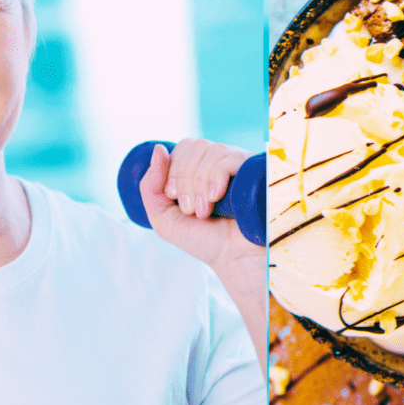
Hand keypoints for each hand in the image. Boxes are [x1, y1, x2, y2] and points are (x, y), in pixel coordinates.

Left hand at [138, 139, 266, 372]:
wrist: (234, 258)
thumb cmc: (203, 240)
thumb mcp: (164, 218)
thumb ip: (150, 187)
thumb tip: (158, 148)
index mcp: (200, 167)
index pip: (182, 147)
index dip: (173, 169)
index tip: (174, 198)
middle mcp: (220, 160)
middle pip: (194, 146)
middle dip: (184, 178)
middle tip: (190, 209)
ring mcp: (238, 163)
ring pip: (210, 151)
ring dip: (199, 183)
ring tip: (205, 211)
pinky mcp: (253, 170)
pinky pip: (228, 159)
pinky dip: (215, 177)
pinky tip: (216, 197)